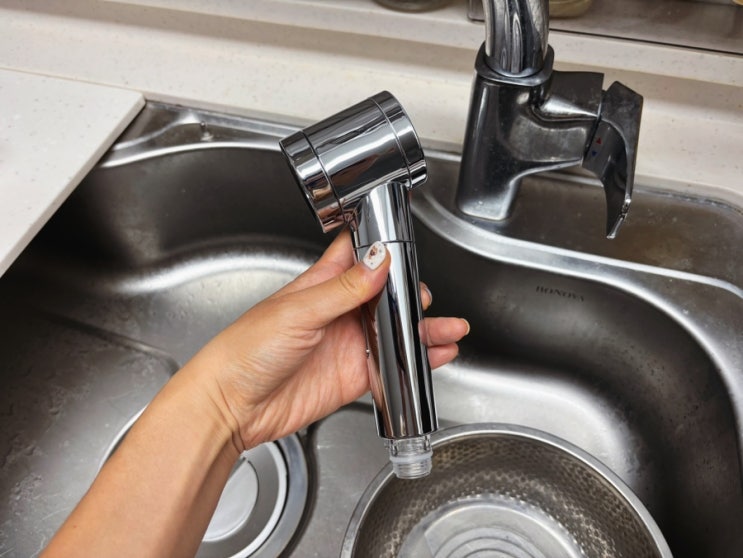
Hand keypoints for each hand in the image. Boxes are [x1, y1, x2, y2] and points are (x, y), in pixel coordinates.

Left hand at [188, 230, 469, 449]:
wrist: (231, 406)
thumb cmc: (244, 351)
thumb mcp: (297, 312)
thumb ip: (343, 289)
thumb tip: (379, 261)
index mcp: (321, 286)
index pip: (357, 257)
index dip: (382, 250)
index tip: (407, 248)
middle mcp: (337, 313)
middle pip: (385, 297)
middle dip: (411, 296)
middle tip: (424, 299)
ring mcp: (347, 345)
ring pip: (395, 333)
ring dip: (423, 331)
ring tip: (451, 329)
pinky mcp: (352, 377)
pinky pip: (391, 368)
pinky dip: (415, 364)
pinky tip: (435, 357)